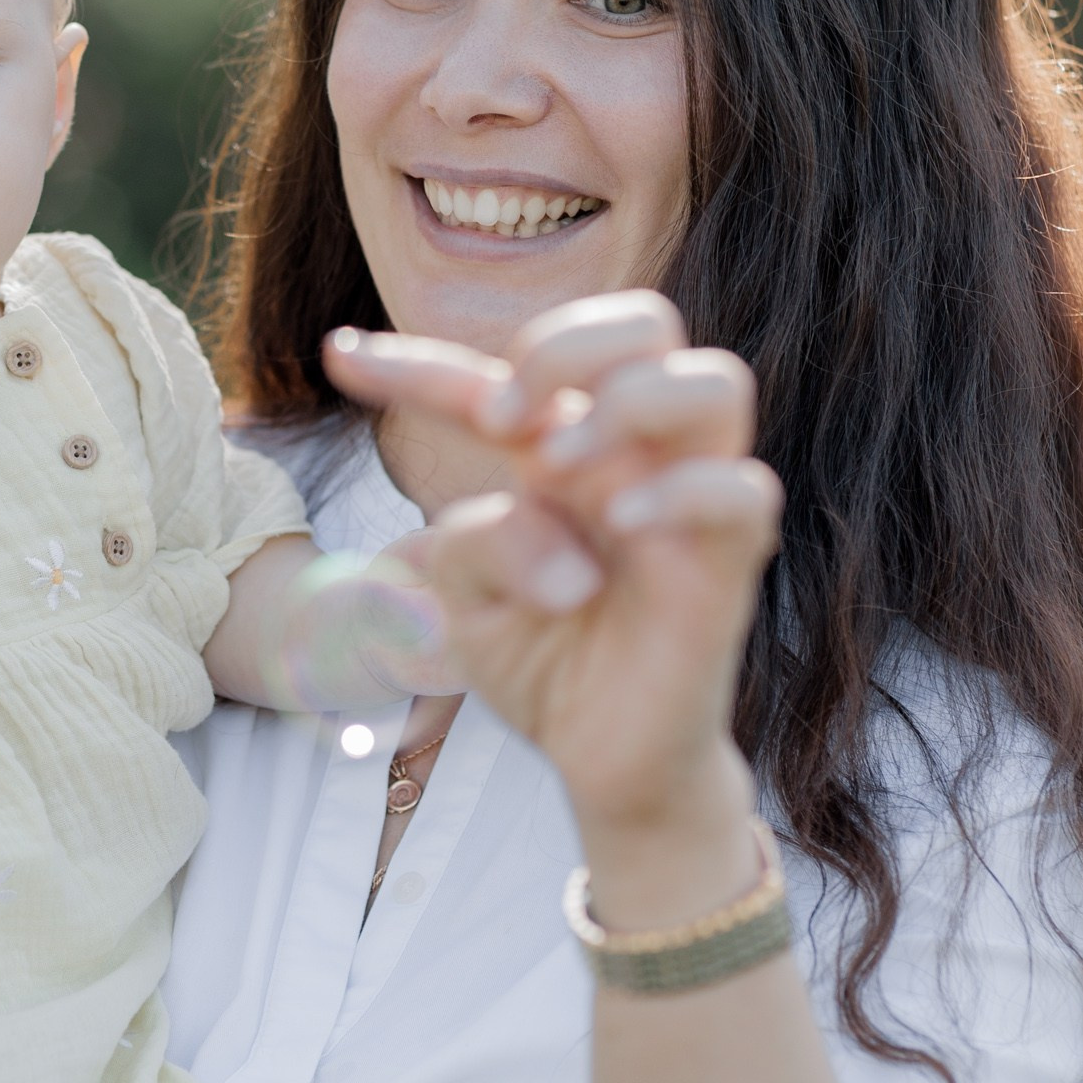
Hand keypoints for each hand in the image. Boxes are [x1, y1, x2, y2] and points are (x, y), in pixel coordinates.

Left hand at [323, 295, 779, 851]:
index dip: (412, 364)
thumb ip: (470, 540)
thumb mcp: (463, 600)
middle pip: (647, 322)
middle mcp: (632, 461)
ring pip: (716, 383)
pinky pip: (744, 490)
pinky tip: (619, 529)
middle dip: (567, 343)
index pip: (496, 378)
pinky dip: (680, 493)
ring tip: (557, 466)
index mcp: (560, 454)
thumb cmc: (542, 661)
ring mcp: (687, 506)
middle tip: (503, 417)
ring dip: (627, 403)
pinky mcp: (727, 565)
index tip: (338, 358)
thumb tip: (540, 501)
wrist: (604, 760)